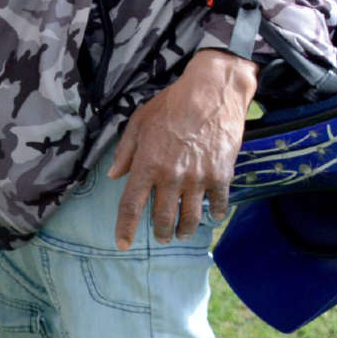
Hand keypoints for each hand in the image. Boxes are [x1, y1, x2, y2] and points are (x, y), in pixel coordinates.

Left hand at [108, 48, 258, 249]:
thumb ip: (125, 152)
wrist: (211, 93)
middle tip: (160, 237)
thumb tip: (115, 175)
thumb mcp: (139, 123)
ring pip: (190, 217)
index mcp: (147, 165)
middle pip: (162, 217)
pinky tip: (211, 216)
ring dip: (185, 229)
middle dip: (160, 232)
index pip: (131, 205)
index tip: (122, 244)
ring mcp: (197, 179)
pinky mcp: (221, 176)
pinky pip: (217, 204)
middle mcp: (170, 177)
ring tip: (182, 232)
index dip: (125, 228)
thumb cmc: (171, 105)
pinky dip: (214, 214)